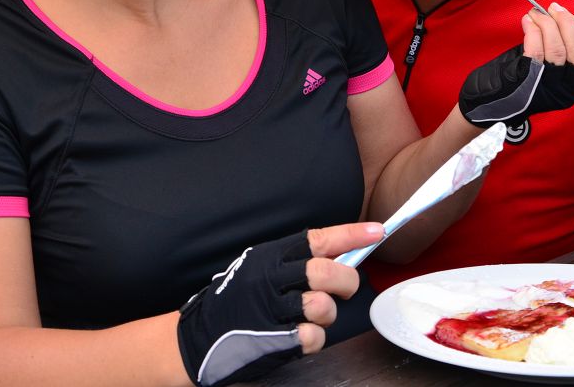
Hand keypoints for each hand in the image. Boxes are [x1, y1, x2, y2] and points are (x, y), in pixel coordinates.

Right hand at [176, 223, 382, 386]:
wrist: (196, 339)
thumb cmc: (234, 302)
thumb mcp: (257, 268)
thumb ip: (293, 262)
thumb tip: (339, 256)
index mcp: (270, 257)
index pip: (318, 239)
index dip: (351, 234)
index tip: (377, 232)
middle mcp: (271, 280)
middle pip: (325, 272)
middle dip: (345, 281)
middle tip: (345, 288)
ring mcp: (271, 311)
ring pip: (322, 305)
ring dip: (327, 312)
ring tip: (314, 315)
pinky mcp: (273, 341)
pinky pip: (313, 337)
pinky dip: (314, 338)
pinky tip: (300, 335)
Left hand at [459, 3, 573, 128]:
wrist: (493, 99)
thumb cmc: (528, 77)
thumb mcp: (556, 68)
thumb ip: (571, 51)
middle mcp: (566, 90)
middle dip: (567, 23)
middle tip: (555, 8)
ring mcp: (546, 86)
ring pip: (556, 48)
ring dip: (546, 23)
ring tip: (537, 13)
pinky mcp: (527, 79)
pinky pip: (535, 50)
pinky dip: (532, 30)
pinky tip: (527, 22)